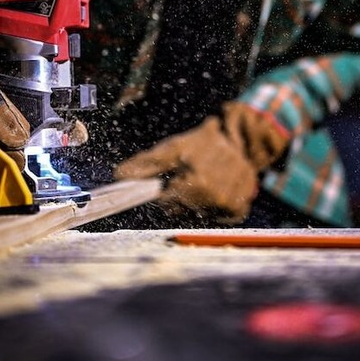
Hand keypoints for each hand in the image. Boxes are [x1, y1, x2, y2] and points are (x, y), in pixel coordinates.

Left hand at [113, 102, 287, 223]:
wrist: (241, 141)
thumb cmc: (202, 143)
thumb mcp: (174, 148)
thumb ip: (146, 163)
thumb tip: (118, 175)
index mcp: (195, 182)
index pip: (165, 202)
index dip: (165, 191)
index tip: (169, 182)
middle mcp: (213, 198)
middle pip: (179, 211)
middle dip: (179, 197)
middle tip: (188, 179)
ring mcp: (227, 206)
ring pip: (196, 216)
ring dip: (195, 204)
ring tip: (202, 183)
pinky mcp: (238, 210)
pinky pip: (215, 219)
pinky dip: (211, 209)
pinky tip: (213, 192)